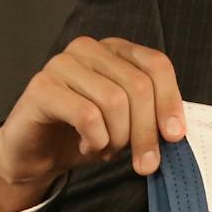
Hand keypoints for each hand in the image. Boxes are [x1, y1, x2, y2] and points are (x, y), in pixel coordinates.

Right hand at [0, 37, 185, 211]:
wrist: (36, 155)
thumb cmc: (86, 135)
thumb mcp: (129, 124)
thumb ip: (153, 116)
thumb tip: (176, 131)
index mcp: (115, 50)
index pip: (156, 65)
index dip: (170, 102)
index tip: (175, 137)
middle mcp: (88, 49)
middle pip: (139, 86)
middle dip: (147, 132)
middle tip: (145, 162)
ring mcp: (62, 64)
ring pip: (114, 101)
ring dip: (118, 138)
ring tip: (106, 148)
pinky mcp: (41, 86)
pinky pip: (87, 115)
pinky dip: (95, 140)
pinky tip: (86, 146)